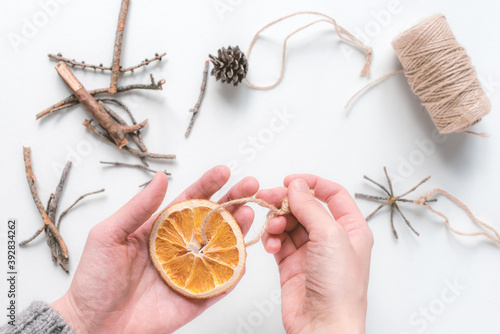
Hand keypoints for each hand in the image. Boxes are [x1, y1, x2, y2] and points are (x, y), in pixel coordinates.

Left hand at [52, 166, 258, 333]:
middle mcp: (181, 247)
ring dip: (239, 229)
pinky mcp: (196, 297)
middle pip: (214, 220)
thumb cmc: (95, 279)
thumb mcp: (109, 235)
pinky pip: (221, 282)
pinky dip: (235, 269)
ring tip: (250, 213)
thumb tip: (160, 177)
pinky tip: (244, 254)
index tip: (224, 171)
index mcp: (162, 229)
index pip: (191, 201)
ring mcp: (191, 271)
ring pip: (223, 247)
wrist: (94, 325)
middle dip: (234, 201)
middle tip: (251, 185)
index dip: (208, 185)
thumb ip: (138, 208)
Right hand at [257, 175, 372, 333]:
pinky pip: (278, 241)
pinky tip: (270, 245)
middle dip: (286, 201)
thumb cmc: (339, 289)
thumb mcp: (330, 237)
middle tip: (268, 198)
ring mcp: (310, 252)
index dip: (312, 183)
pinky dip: (271, 239)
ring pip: (288, 223)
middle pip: (305, 207)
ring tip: (272, 229)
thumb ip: (311, 207)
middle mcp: (331, 238)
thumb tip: (297, 185)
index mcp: (351, 228)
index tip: (290, 181)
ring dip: (276, 221)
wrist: (323, 326)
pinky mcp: (291, 264)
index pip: (333, 194)